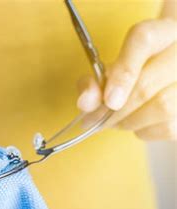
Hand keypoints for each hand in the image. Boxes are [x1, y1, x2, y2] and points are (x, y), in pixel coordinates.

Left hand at [77, 18, 176, 140]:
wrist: (167, 72)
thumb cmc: (135, 71)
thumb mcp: (111, 68)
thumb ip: (94, 82)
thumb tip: (85, 103)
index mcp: (163, 32)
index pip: (143, 40)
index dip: (123, 71)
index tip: (107, 100)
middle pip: (146, 85)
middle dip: (112, 111)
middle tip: (92, 121)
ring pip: (161, 107)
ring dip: (128, 122)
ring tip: (114, 120)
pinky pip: (168, 126)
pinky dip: (145, 130)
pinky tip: (137, 123)